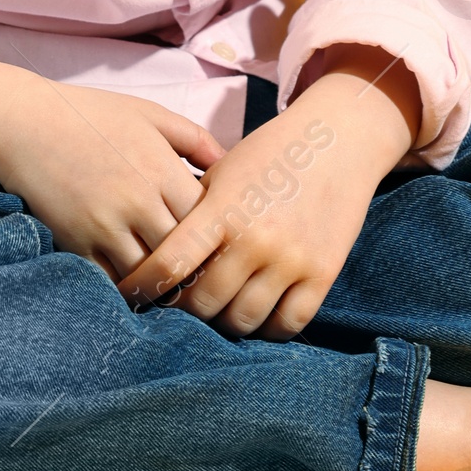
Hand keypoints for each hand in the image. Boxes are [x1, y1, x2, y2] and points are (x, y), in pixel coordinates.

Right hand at [0, 81, 222, 278]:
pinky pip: (112, 281)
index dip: (219, 236)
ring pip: (150, 275)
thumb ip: (196, 139)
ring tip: (173, 286)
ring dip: (162, 283)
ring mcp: (106, 225)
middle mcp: (139, 201)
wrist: (24, 123)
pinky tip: (135, 285)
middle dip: (196, 267)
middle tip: (204, 275)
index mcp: (163, 170)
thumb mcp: (151, 116)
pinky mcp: (77, 243)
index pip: (210, 222)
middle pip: (184, 254)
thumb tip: (231, 167)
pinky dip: (127, 288)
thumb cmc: (93, 116)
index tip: (220, 242)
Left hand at [119, 54, 419, 339]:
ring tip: (218, 312)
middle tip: (181, 307)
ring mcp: (292, 259)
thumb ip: (192, 214)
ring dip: (225, 324)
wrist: (338, 139)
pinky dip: (268, 330)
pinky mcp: (323, 273)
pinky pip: (288, 324)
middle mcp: (256, 238)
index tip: (132, 296)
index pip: (170, 265)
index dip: (143, 288)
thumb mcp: (223, 171)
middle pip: (204, 304)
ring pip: (243, 321)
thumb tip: (154, 257)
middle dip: (186, 311)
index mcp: (223, 209)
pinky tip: (258, 316)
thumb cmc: (270, 154)